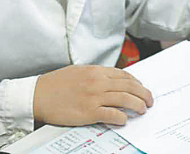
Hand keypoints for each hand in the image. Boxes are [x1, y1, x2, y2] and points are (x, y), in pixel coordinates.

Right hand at [33, 65, 153, 125]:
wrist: (39, 94)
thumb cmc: (56, 83)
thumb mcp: (78, 72)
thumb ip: (95, 74)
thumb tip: (110, 79)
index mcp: (95, 70)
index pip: (123, 75)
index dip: (136, 82)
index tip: (141, 88)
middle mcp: (97, 81)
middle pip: (128, 86)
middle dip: (143, 93)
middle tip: (149, 100)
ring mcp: (94, 96)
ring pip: (124, 99)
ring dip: (137, 105)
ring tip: (143, 109)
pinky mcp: (89, 112)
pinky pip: (112, 114)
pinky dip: (121, 117)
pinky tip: (124, 119)